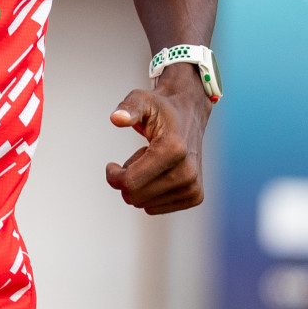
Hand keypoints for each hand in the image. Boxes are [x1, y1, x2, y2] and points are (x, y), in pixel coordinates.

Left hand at [104, 67, 210, 214]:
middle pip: (135, 197)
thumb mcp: (141, 100)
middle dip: (126, 180)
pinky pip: (156, 208)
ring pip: (144, 204)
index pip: (130, 182)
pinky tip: (160, 173)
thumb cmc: (160, 108)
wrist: (189, 114)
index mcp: (173, 150)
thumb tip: (116, 119)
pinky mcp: (195, 196)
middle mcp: (187, 172)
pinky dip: (151, 193)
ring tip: (152, 162)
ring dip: (140, 185)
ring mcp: (193, 186)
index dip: (113, 176)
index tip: (111, 165)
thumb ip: (128, 108)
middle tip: (135, 159)